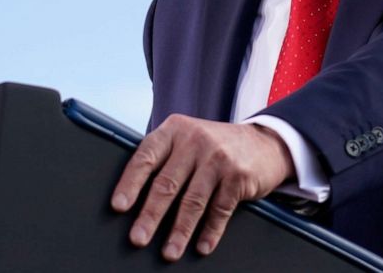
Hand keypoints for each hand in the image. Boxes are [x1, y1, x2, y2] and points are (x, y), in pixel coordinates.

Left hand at [110, 114, 293, 260]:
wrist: (264, 143)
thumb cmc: (214, 147)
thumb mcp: (187, 140)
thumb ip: (164, 158)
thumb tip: (133, 198)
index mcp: (174, 130)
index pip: (146, 157)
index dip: (130, 183)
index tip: (119, 206)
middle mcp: (195, 140)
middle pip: (167, 183)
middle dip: (150, 215)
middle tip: (137, 238)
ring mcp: (218, 157)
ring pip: (193, 201)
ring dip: (179, 231)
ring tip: (169, 252)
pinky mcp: (238, 175)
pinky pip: (220, 210)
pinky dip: (210, 232)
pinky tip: (202, 247)